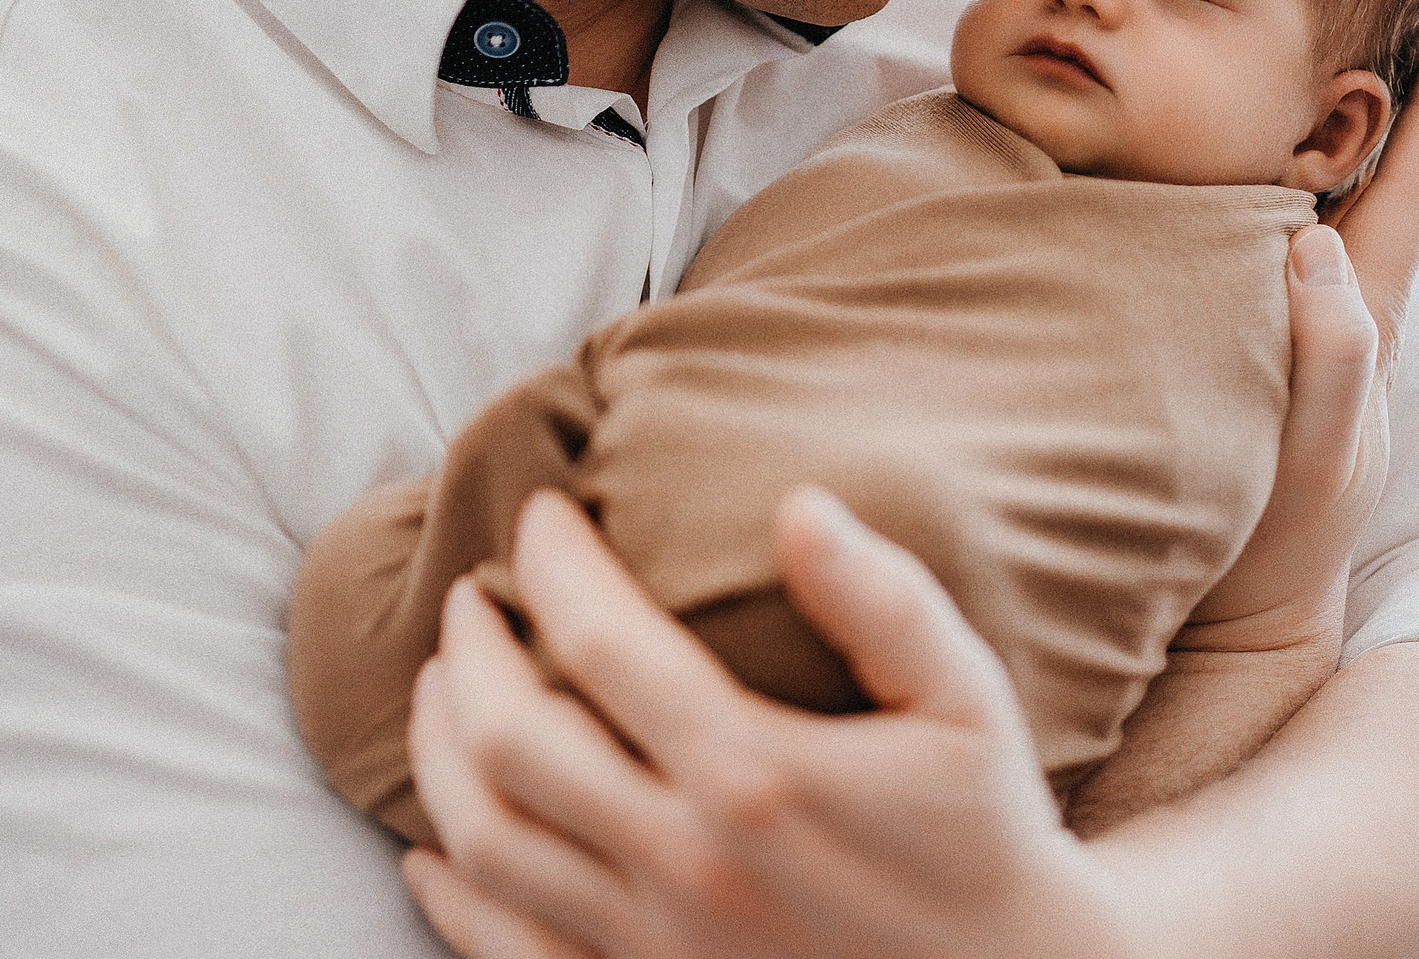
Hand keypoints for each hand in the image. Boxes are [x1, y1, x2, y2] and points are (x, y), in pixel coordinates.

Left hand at [402, 487, 1136, 958]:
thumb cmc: (981, 828)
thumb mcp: (966, 700)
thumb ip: (884, 601)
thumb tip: (797, 504)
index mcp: (758, 774)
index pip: (606, 645)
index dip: (553, 565)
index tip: (539, 514)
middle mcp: (685, 863)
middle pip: (509, 743)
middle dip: (467, 653)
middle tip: (469, 598)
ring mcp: (653, 943)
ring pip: (486, 843)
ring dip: (438, 755)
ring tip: (439, 690)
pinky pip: (504, 952)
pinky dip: (452, 894)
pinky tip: (438, 849)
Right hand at [1181, 26, 1418, 653]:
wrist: (1228, 615)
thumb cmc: (1278, 540)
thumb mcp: (1319, 455)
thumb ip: (1332, 357)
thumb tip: (1314, 239)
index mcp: (1366, 317)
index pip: (1413, 190)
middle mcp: (1332, 309)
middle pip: (1364, 176)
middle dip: (1372, 91)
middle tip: (1372, 0)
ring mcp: (1286, 329)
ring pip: (1305, 203)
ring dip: (1308, 132)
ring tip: (1296, 49)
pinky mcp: (1234, 346)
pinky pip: (1247, 242)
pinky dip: (1243, 187)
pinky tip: (1210, 155)